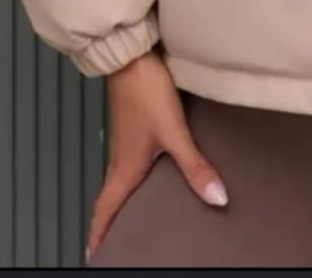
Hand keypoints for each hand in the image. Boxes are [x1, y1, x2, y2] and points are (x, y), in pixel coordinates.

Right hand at [85, 49, 228, 261]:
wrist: (130, 54)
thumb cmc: (146, 93)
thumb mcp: (174, 132)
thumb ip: (194, 166)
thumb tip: (218, 199)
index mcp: (124, 168)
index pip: (105, 210)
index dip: (98, 235)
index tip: (93, 257)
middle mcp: (119, 157)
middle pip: (110, 197)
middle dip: (110, 222)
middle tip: (114, 241)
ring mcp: (123, 139)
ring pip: (118, 178)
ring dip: (121, 197)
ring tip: (131, 213)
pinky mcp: (130, 123)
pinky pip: (126, 159)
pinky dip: (131, 175)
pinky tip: (148, 171)